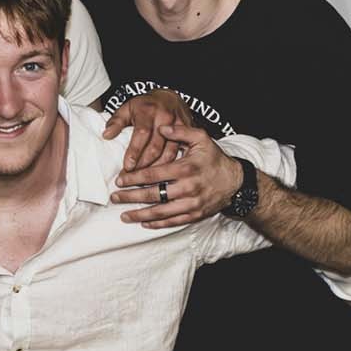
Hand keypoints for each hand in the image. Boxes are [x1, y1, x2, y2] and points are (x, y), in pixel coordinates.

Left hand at [101, 88, 193, 170]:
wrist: (169, 97)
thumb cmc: (145, 105)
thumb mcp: (127, 107)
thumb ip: (116, 121)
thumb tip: (106, 135)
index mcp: (148, 111)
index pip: (141, 133)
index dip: (134, 151)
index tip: (127, 166)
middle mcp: (165, 118)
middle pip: (155, 147)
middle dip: (143, 165)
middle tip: (132, 178)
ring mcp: (178, 127)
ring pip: (169, 153)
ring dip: (156, 169)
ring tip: (143, 181)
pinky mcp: (186, 135)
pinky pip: (177, 154)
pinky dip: (167, 167)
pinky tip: (158, 177)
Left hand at [111, 124, 242, 227]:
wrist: (236, 183)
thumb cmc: (215, 159)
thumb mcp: (202, 138)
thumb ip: (181, 131)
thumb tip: (162, 127)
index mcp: (186, 168)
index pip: (153, 174)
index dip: (134, 177)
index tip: (119, 179)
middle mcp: (188, 188)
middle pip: (153, 195)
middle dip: (131, 197)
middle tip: (115, 197)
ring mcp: (191, 204)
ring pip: (160, 212)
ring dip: (140, 214)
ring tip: (124, 215)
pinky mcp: (195, 215)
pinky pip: (173, 222)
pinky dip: (157, 224)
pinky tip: (144, 222)